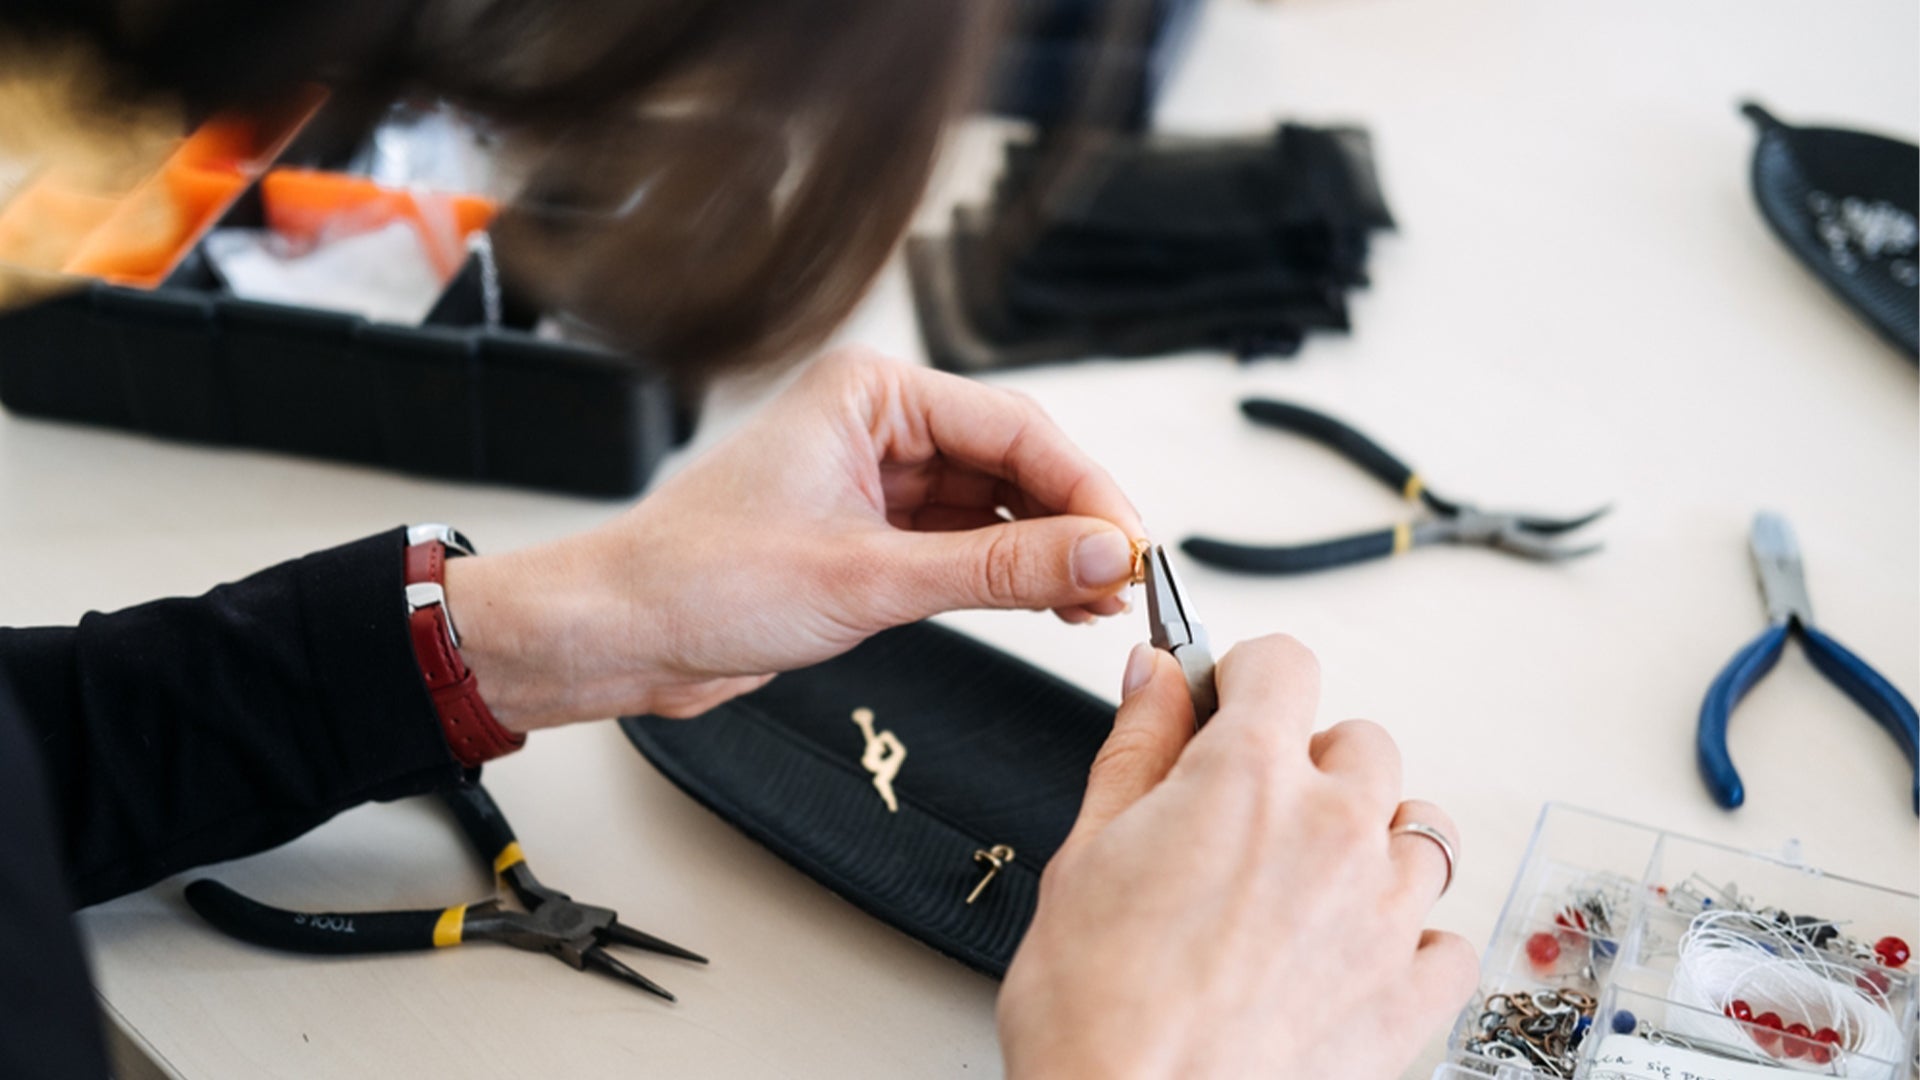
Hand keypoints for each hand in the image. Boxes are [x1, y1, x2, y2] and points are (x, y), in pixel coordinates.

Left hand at [446, 347, 1144, 729]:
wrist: (620, 634)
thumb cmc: (699, 579)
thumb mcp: (871, 578)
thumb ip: (998, 569)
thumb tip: (1099, 554)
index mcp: (868, 394)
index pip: (1013, 427)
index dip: (1084, 487)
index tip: (1131, 543)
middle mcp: (876, 425)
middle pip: (1012, 463)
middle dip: (1071, 522)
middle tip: (1125, 579)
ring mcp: (874, 481)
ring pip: (992, 507)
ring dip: (1045, 553)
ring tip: (1097, 602)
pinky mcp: (868, 535)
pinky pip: (961, 545)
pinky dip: (1005, 575)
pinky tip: (1050, 602)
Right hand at [998, 636, 1476, 1078]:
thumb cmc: (1097, 1009)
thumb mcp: (1087, 850)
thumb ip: (1136, 746)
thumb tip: (1154, 676)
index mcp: (1247, 780)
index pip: (1283, 663)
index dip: (1247, 678)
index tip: (1229, 707)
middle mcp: (1332, 831)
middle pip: (1363, 742)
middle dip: (1311, 762)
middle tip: (1252, 813)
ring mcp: (1382, 915)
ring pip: (1422, 830)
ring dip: (1373, 841)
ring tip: (1310, 883)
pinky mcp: (1408, 996)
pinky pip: (1448, 942)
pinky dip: (1414, 941)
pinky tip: (1357, 953)